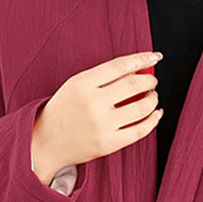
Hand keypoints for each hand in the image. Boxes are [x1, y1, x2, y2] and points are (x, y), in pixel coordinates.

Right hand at [31, 50, 164, 181]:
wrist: (46, 142)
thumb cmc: (63, 111)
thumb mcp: (75, 86)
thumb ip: (103, 77)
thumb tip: (138, 70)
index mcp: (82, 84)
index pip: (120, 66)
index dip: (142, 59)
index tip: (155, 57)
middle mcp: (92, 103)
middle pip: (134, 85)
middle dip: (150, 81)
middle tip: (152, 81)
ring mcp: (102, 125)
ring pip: (142, 107)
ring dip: (153, 99)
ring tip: (152, 97)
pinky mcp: (109, 144)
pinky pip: (140, 130)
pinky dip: (153, 120)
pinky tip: (156, 114)